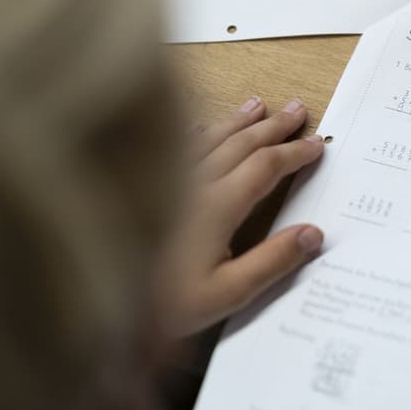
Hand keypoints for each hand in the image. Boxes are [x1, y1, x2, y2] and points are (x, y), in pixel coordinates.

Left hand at [158, 96, 324, 337]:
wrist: (93, 298)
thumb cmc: (159, 304)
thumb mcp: (223, 295)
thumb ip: (270, 264)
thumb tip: (312, 234)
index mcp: (219, 206)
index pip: (266, 168)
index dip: (295, 153)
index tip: (318, 143)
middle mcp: (195, 183)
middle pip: (242, 143)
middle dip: (274, 126)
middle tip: (299, 109)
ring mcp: (166, 179)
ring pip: (210, 137)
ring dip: (239, 120)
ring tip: (259, 105)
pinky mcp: (141, 182)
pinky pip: (176, 146)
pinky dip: (198, 131)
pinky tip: (201, 126)